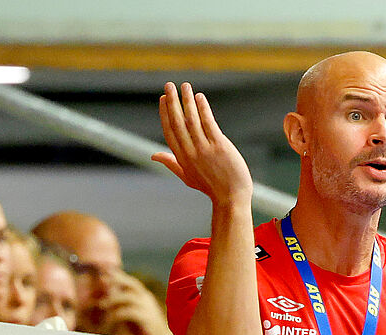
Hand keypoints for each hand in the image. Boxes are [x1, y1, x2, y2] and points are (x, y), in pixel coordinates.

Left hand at [95, 271, 174, 334]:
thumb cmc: (145, 329)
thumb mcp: (135, 313)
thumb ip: (125, 304)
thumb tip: (110, 294)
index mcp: (145, 297)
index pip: (132, 282)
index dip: (119, 275)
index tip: (105, 270)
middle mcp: (148, 300)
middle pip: (132, 284)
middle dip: (116, 279)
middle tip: (101, 279)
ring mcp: (148, 308)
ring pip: (127, 297)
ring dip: (112, 299)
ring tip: (100, 304)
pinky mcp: (146, 319)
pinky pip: (127, 312)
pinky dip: (115, 315)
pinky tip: (108, 320)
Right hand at [154, 82, 253, 208]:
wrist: (231, 199)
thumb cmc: (210, 187)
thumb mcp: (187, 177)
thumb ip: (171, 163)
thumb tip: (153, 155)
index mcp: (181, 157)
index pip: (169, 130)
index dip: (165, 113)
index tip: (163, 99)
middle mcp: (190, 151)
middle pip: (177, 122)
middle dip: (172, 102)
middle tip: (169, 85)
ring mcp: (204, 149)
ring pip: (192, 120)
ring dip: (187, 100)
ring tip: (185, 86)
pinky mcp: (219, 146)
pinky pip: (208, 123)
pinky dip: (203, 109)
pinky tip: (200, 98)